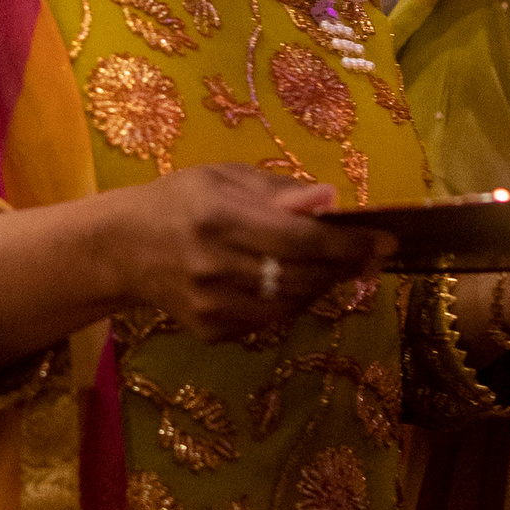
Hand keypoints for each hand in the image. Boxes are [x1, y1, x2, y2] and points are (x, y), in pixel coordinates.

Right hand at [109, 167, 388, 343]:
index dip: (349, 244)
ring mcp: (212, 305)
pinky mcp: (211, 331)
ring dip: (320, 285)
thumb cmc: (179, 201)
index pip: (300, 239)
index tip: (386, 241)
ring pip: (291, 305)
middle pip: (302, 276)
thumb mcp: (224, 178)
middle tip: (369, 255)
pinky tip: (286, 282)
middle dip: (344, 266)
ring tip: (329, 265)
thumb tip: (331, 200)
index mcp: (219, 218)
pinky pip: (269, 322)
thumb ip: (279, 190)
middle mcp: (215, 266)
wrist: (123, 248)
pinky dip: (289, 303)